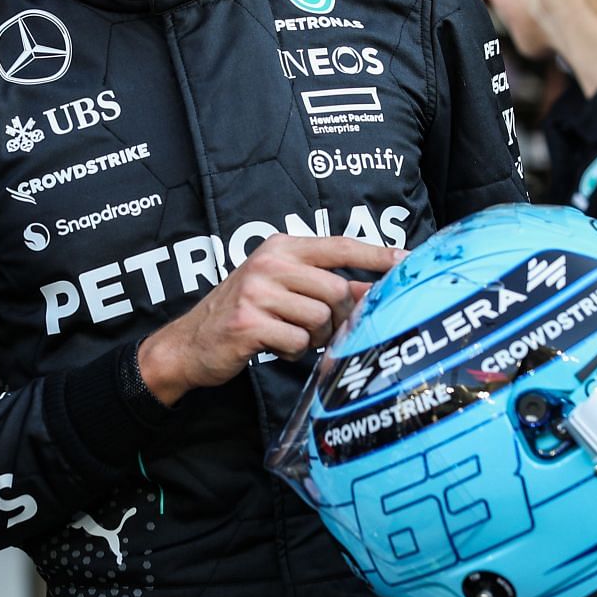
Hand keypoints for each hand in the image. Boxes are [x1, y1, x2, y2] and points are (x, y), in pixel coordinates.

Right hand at [138, 234, 399, 404]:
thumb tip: (374, 289)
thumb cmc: (245, 313)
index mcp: (281, 247)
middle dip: (336, 317)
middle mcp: (269, 263)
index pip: (340, 245)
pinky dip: (293, 352)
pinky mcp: (249, 323)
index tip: (407, 260)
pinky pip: (297, 342)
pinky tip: (274, 346)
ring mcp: (257, 291)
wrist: (190, 343)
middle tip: (317, 328)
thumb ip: (326, 285)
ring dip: (312, 337)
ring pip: (319, 318)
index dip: (377, 254)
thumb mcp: (283, 288)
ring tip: (289, 335)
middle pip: (336, 290)